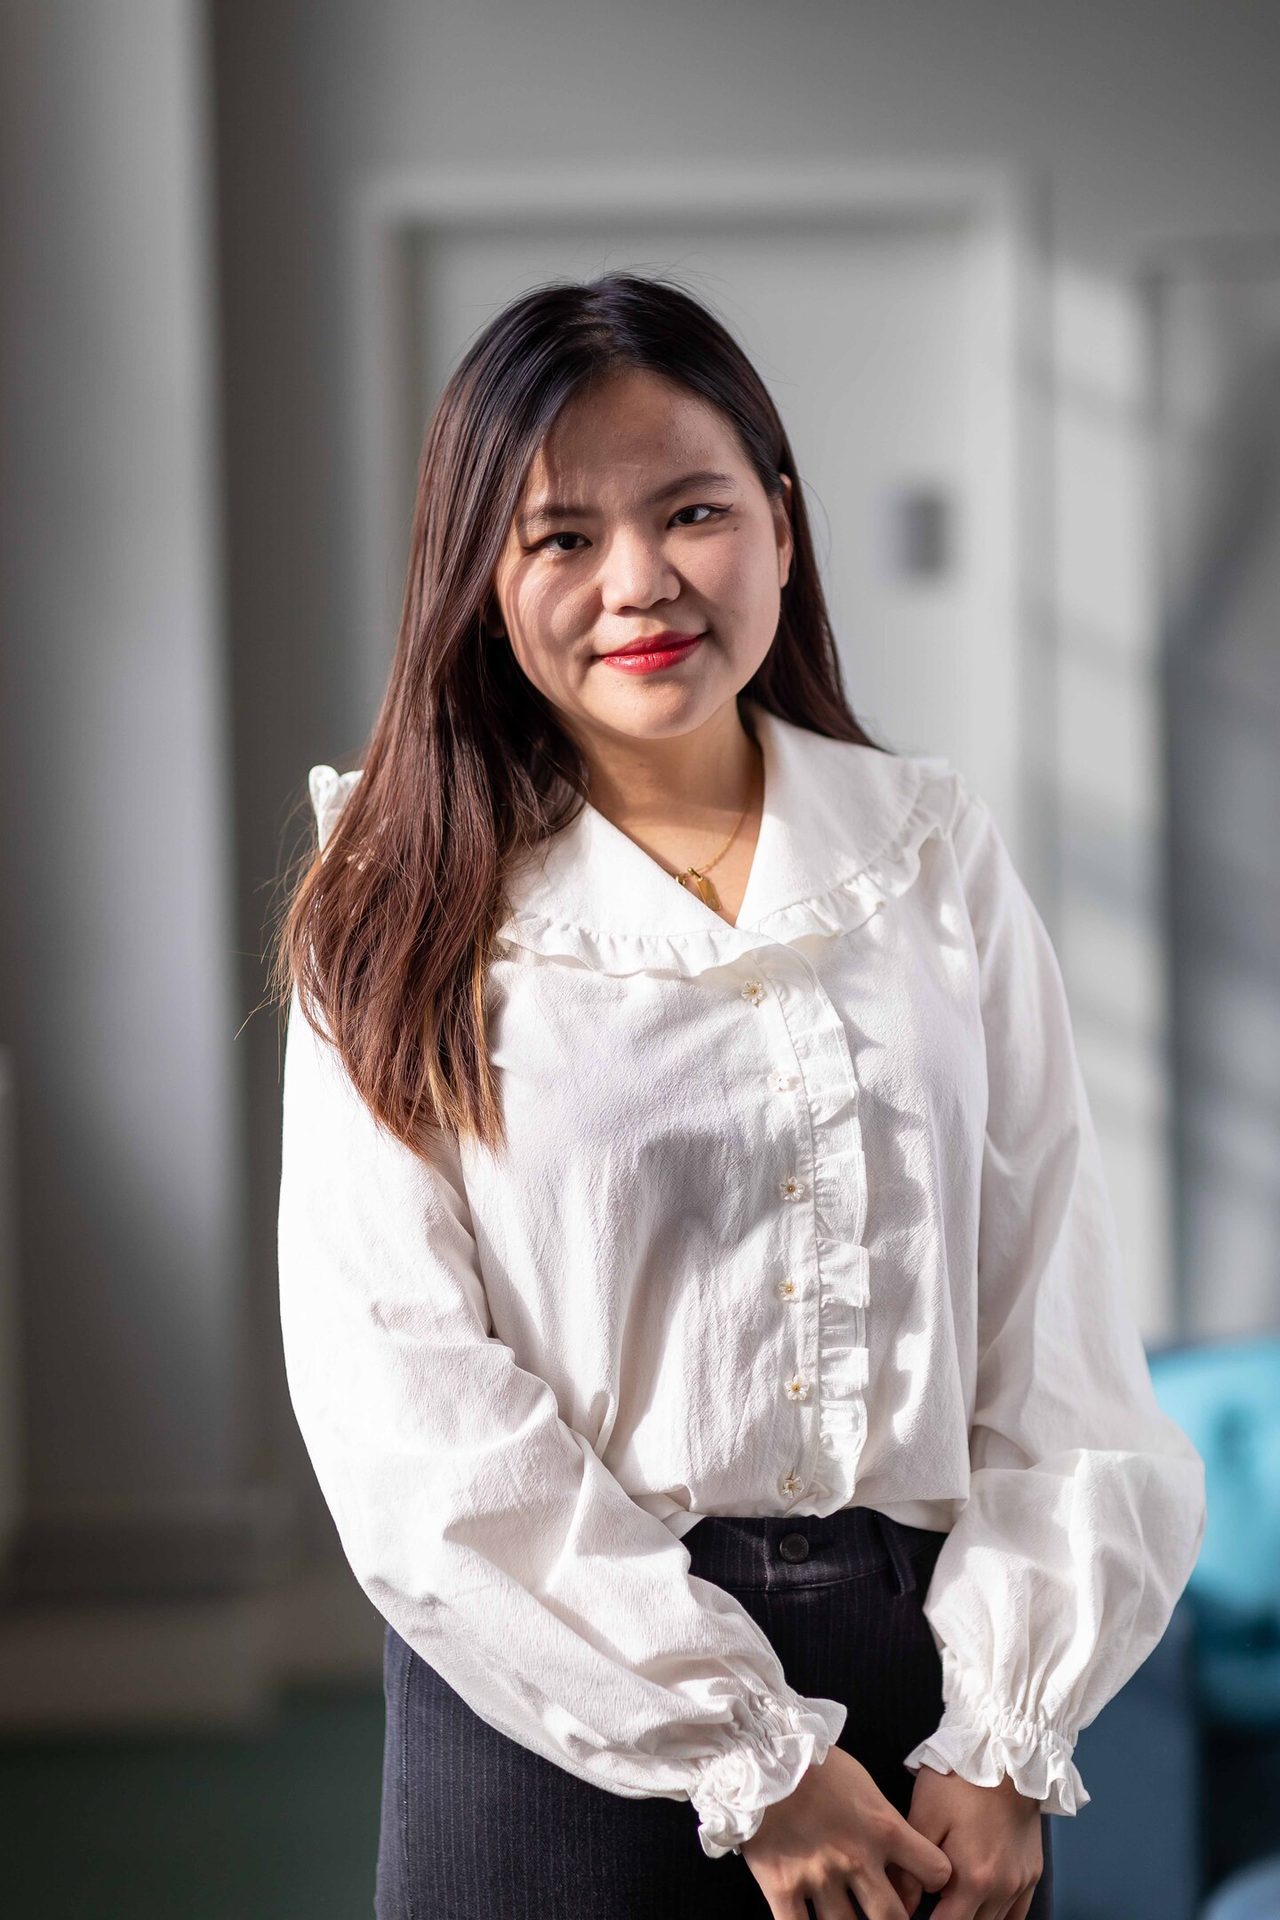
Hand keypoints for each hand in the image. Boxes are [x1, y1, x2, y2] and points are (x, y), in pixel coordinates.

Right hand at [740, 1744, 952, 1919]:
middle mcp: (857, 1861)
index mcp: (883, 1829)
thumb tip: (894, 1850)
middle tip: (888, 1916)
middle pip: (894, 1919)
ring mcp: (819, 1878)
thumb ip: (882, 1821)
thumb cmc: (813, 1761)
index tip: (924, 1881)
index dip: (935, 1879)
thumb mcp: (862, 1782)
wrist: (759, 1752)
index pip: (936, 1871)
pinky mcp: (782, 1888)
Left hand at [885, 1765, 1043, 1919]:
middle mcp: (1001, 1889)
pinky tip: (981, 1907)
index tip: (914, 1915)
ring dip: (972, 1916)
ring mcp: (1021, 1882)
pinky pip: (1018, 1913)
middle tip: (933, 1901)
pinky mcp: (1033, 1872)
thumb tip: (902, 1906)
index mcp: (973, 1879)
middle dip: (950, 1918)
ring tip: (952, 1898)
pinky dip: (999, 1916)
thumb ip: (911, 1869)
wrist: (1005, 1753)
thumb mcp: (925, 1817)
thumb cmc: (959, 1781)